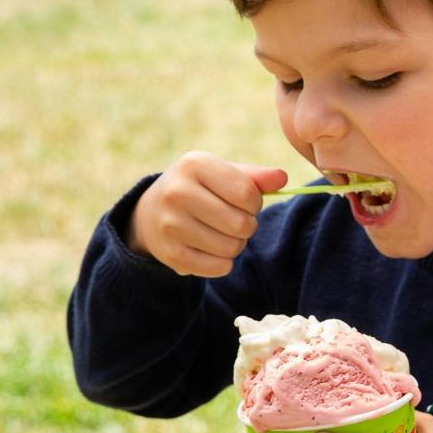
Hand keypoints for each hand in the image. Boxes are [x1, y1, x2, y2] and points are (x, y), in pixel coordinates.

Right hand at [126, 153, 288, 274]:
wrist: (151, 213)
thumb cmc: (200, 189)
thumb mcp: (223, 174)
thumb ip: (255, 177)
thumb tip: (282, 178)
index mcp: (195, 164)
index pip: (247, 193)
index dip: (254, 202)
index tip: (244, 201)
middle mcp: (178, 192)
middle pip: (241, 223)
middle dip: (247, 225)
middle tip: (234, 221)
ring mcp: (171, 224)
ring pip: (232, 247)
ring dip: (236, 244)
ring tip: (222, 233)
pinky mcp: (170, 254)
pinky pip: (219, 267)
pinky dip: (223, 262)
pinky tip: (210, 248)